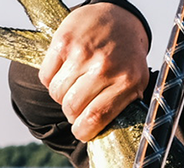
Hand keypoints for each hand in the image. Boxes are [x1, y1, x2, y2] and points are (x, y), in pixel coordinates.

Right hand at [41, 3, 149, 141]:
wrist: (119, 18)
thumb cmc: (127, 55)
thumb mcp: (137, 80)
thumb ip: (123, 104)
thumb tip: (102, 133)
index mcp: (127, 81)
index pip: (96, 117)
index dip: (83, 131)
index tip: (81, 133)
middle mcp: (105, 68)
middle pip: (72, 107)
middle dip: (72, 116)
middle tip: (76, 112)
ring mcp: (82, 54)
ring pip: (57, 93)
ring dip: (61, 98)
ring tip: (73, 90)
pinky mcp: (63, 43)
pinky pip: (46, 77)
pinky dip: (51, 82)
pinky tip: (64, 75)